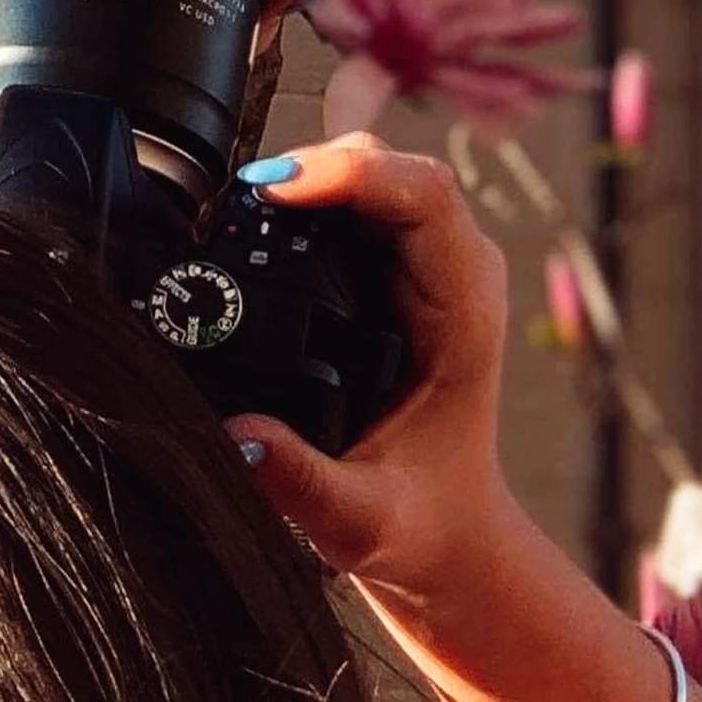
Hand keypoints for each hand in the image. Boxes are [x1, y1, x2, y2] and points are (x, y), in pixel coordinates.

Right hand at [218, 136, 530, 602]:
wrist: (441, 535)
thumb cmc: (418, 523)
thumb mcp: (359, 520)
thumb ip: (301, 483)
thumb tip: (238, 435)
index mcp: (466, 312)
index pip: (425, 197)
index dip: (350, 174)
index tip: (278, 190)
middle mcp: (452, 275)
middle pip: (389, 168)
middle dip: (311, 166)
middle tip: (238, 201)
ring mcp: (421, 269)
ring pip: (365, 176)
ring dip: (301, 180)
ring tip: (235, 211)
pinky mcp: (387, 275)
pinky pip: (346, 208)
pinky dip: (299, 204)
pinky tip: (254, 223)